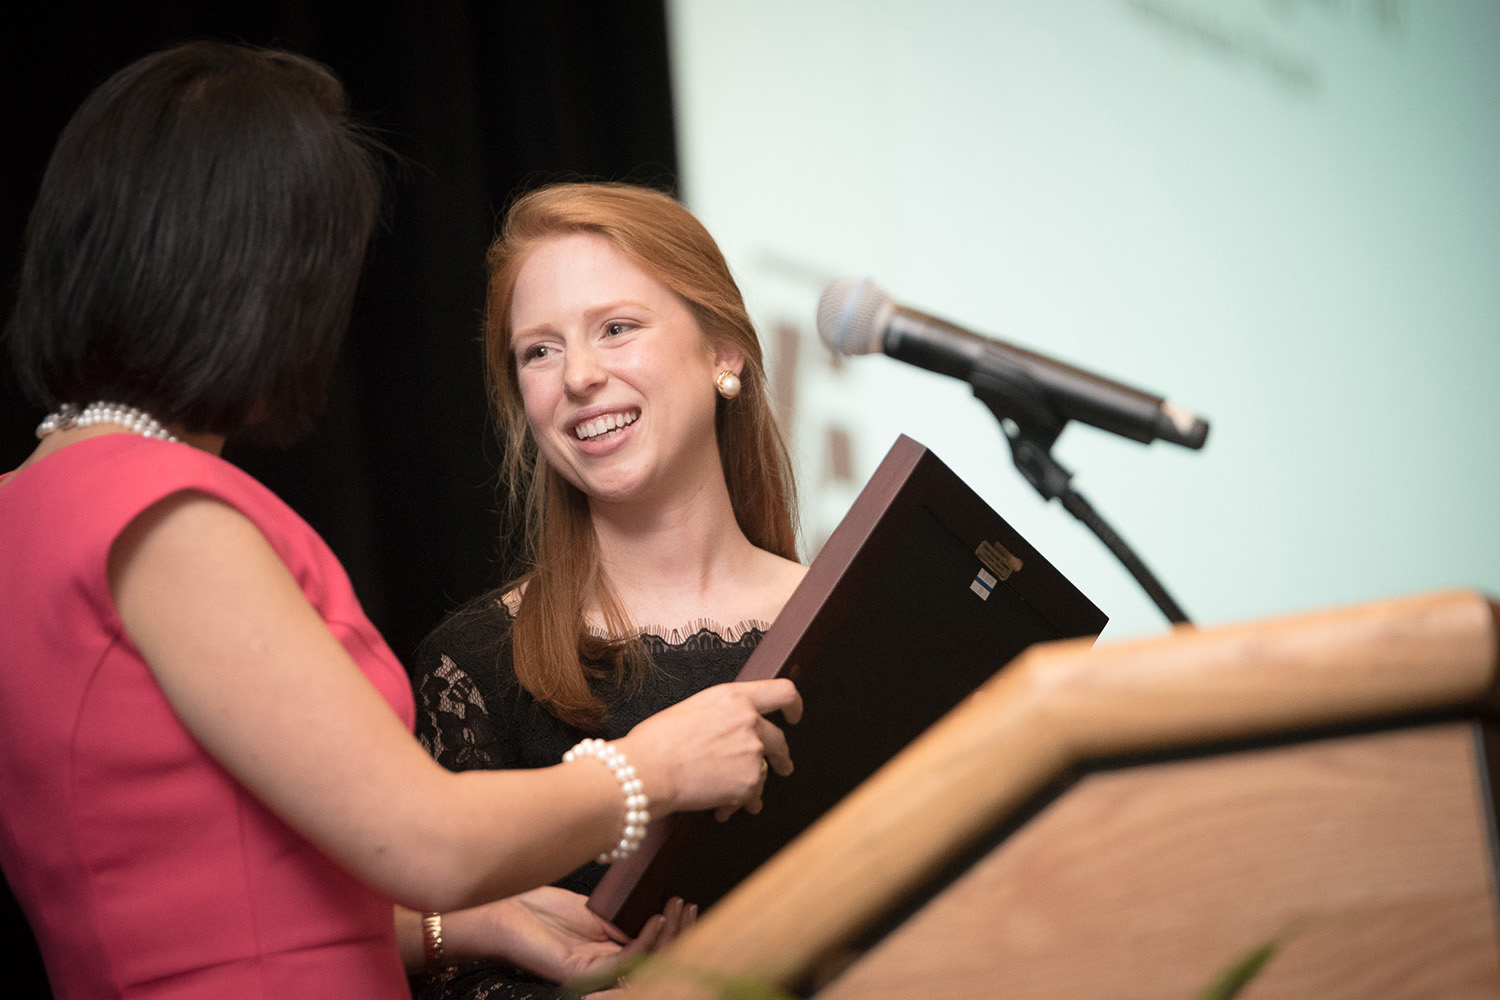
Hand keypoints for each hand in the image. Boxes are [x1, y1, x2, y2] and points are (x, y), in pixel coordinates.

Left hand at [493, 888, 695, 988]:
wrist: (505, 911)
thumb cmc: (540, 910)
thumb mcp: (595, 910)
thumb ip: (624, 919)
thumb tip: (657, 915)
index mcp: (609, 954)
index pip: (653, 951)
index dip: (675, 930)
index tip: (685, 903)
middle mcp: (604, 968)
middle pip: (655, 960)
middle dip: (679, 932)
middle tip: (686, 905)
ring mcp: (594, 974)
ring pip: (645, 965)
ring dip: (667, 935)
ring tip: (673, 908)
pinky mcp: (582, 974)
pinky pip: (623, 964)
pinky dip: (645, 942)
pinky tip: (653, 919)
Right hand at [616, 679, 800, 819]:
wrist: (647, 771)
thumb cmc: (656, 741)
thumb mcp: (693, 709)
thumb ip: (722, 715)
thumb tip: (729, 729)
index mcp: (734, 697)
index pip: (782, 691)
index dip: (794, 704)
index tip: (794, 716)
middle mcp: (749, 721)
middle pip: (780, 739)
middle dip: (781, 757)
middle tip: (781, 766)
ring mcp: (752, 752)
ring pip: (765, 771)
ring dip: (753, 785)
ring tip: (738, 799)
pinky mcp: (749, 782)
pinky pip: (753, 797)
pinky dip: (739, 805)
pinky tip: (722, 809)